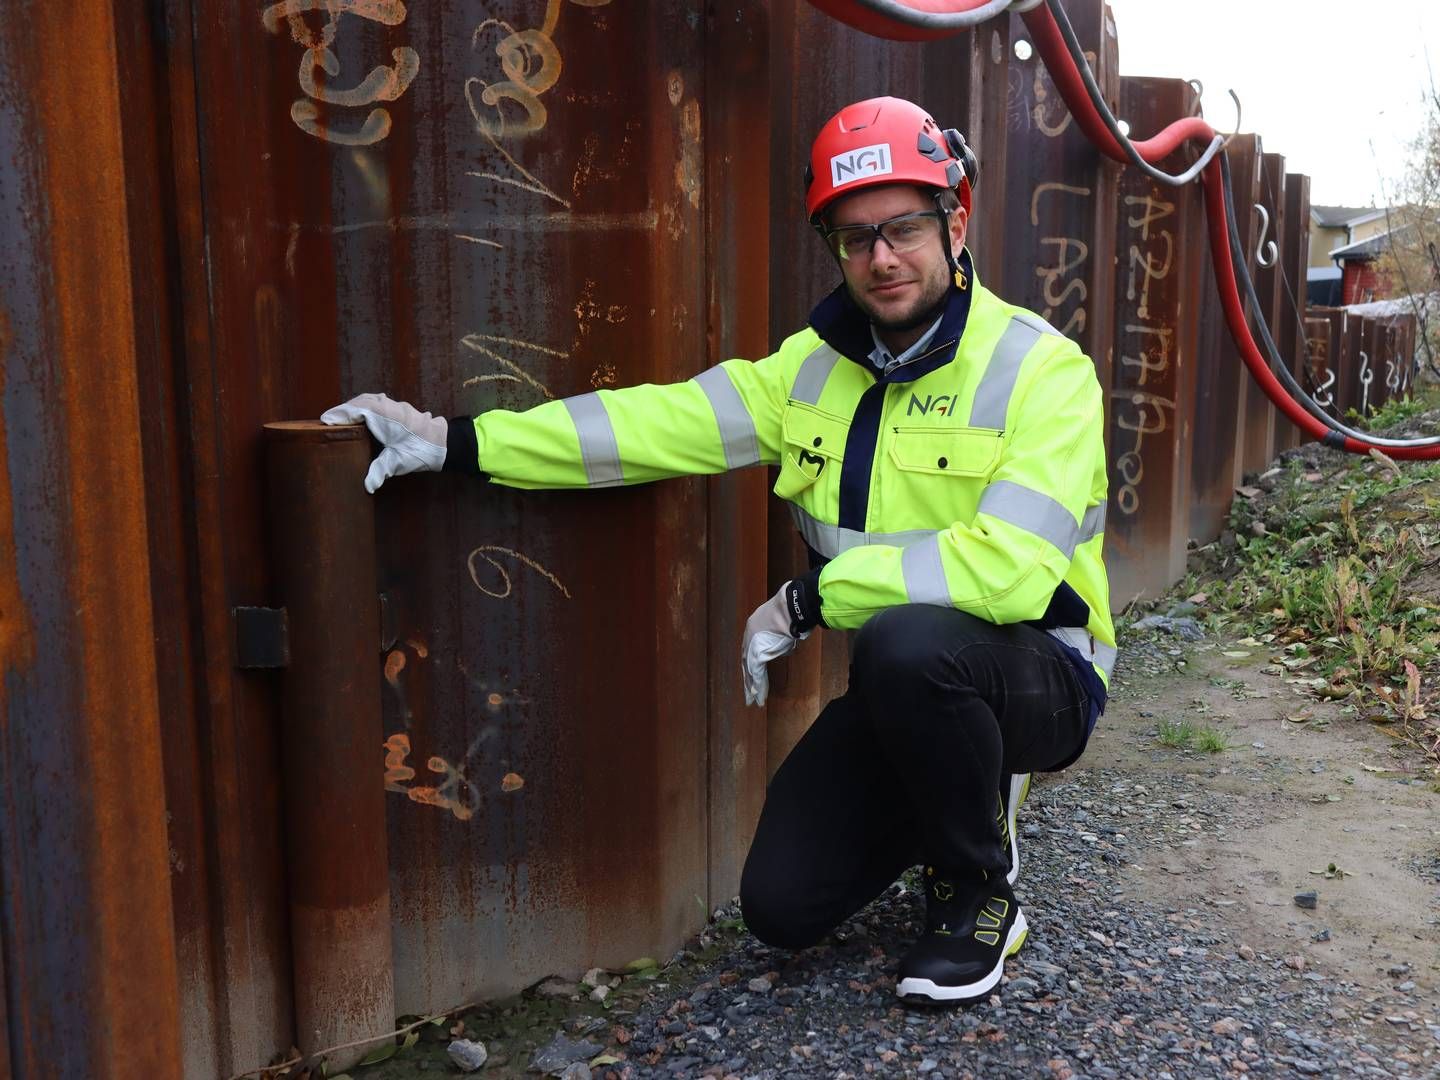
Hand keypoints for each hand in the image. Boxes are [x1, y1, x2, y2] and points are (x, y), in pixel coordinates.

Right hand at [321, 393, 446, 492]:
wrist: (446, 443)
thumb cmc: (421, 449)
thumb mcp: (398, 461)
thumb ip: (380, 470)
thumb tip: (367, 485)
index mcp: (383, 414)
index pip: (354, 409)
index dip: (338, 414)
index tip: (324, 421)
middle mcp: (388, 405)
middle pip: (360, 402)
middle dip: (344, 410)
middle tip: (330, 421)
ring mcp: (395, 405)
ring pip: (370, 401)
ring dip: (356, 407)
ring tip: (344, 419)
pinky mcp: (401, 410)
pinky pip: (379, 403)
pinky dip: (367, 408)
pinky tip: (364, 418)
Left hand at [741, 581, 811, 707]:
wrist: (791, 607)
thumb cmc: (791, 610)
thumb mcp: (782, 623)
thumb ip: (780, 637)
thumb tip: (785, 647)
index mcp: (753, 626)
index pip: (749, 650)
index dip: (750, 664)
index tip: (752, 676)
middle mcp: (749, 636)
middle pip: (746, 662)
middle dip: (748, 679)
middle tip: (748, 694)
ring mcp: (752, 644)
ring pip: (750, 670)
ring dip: (753, 686)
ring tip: (753, 701)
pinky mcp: (757, 652)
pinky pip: (756, 672)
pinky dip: (757, 684)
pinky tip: (757, 695)